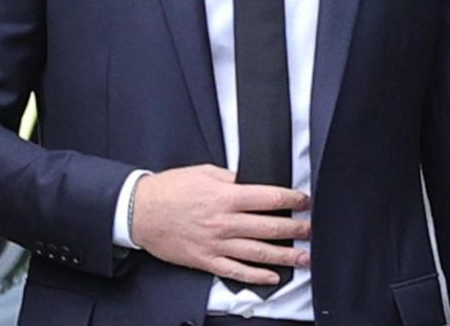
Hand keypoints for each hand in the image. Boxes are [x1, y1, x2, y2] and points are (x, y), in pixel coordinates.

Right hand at [130, 164, 310, 285]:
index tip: (303, 201)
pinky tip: (273, 277)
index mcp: (225, 196)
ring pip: (260, 253)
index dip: (292, 199)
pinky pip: (238, 271)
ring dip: (286, 256)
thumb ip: (230, 178)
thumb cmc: (168, 190)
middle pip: (271, 227)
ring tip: (303, 257)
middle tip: (310, 229)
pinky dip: (258, 276)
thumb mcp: (202, 172)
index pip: (269, 198)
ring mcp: (217, 244)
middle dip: (296, 229)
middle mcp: (225, 222)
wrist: (140, 211)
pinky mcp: (207, 260)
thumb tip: (252, 181)